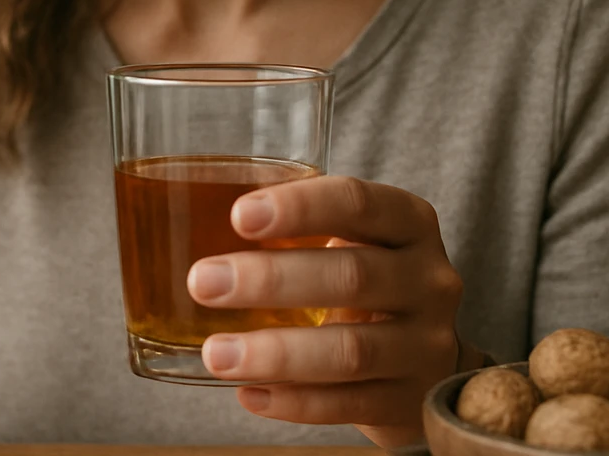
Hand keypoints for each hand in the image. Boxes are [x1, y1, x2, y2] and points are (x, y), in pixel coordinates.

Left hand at [186, 175, 467, 447]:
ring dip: (276, 353)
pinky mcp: (411, 400)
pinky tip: (249, 393)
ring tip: (216, 353)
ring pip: (350, 351)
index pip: (357, 202)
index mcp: (408, 222)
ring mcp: (425, 344)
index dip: (299, 206)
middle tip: (202, 282)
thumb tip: (180, 217)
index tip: (239, 216)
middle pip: (352, 276)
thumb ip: (292, 226)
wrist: (426, 357)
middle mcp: (428, 279)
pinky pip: (349, 405)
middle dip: (271, 279)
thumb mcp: (349, 238)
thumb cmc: (363, 277)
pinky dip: (294, 402)